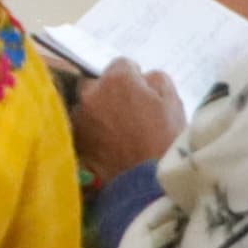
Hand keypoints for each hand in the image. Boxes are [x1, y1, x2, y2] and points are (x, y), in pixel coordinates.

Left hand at [72, 61, 187, 185]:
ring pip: (86, 105)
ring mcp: (78, 117)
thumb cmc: (165, 141)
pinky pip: (81, 126)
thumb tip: (143, 76)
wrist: (145, 183)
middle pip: (97, 83)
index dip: (134, 77)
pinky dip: (91, 130)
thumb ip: (157, 80)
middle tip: (127, 110)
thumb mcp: (173, 103)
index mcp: (117, 80)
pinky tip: (106, 143)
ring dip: (98, 111)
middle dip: (110, 91)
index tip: (141, 91)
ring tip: (116, 130)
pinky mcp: (73, 138)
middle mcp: (90, 93)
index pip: (121, 64)